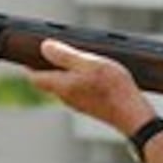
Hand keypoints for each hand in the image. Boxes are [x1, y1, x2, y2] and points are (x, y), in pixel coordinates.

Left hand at [26, 39, 156, 135]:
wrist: (133, 115)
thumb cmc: (113, 89)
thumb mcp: (89, 64)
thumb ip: (65, 56)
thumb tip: (44, 47)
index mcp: (61, 86)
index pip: (35, 77)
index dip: (29, 64)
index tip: (29, 51)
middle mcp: (66, 97)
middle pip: (48, 81)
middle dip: (47, 65)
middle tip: (53, 49)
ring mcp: (78, 103)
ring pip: (63, 85)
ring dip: (64, 71)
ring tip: (75, 56)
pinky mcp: (90, 106)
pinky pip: (77, 90)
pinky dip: (78, 79)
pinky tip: (91, 71)